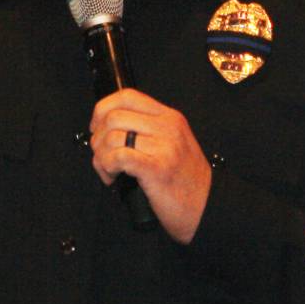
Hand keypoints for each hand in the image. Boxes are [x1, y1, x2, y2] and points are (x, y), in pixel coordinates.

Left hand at [90, 88, 211, 243]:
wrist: (208, 207)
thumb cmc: (185, 181)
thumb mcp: (172, 143)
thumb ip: (146, 130)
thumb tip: (107, 127)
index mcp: (169, 117)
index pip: (127, 96)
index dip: (102, 109)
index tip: (97, 127)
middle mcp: (168, 127)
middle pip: (114, 117)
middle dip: (97, 138)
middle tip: (102, 155)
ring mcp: (164, 147)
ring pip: (112, 137)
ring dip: (100, 156)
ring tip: (109, 171)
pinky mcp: (157, 168)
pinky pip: (119, 156)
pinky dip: (107, 166)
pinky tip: (113, 177)